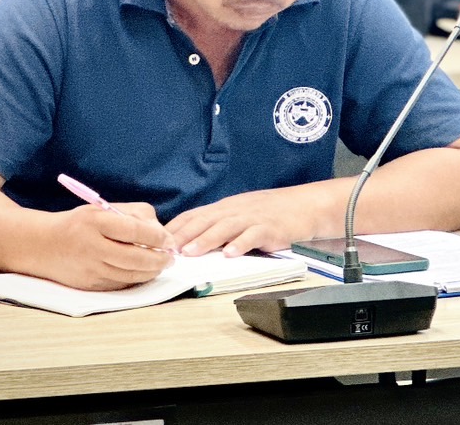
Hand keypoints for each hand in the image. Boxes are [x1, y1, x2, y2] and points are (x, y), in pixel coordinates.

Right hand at [46, 203, 175, 290]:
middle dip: (159, 259)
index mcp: (95, 222)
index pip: (134, 230)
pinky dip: (135, 279)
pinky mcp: (88, 285)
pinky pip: (119, 284)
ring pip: (129, 275)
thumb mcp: (103, 209)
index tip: (169, 240)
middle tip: (171, 257)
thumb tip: (161, 233)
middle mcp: (91, 247)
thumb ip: (135, 215)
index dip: (157, 237)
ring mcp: (89, 269)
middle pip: (134, 257)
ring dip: (151, 271)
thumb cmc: (79, 224)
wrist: (42, 246)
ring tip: (161, 265)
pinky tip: (144, 272)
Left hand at [166, 188, 322, 256]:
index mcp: (224, 207)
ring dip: (207, 239)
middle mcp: (235, 210)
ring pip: (226, 227)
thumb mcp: (239, 214)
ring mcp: (252, 218)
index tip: (156, 242)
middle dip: (184, 235)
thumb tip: (188, 242)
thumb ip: (217, 225)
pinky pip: (253, 235)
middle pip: (205, 220)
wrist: (304, 205)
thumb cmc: (269, 213)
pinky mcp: (270, 228)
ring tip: (192, 252)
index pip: (193, 215)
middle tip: (166, 249)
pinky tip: (230, 254)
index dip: (175, 228)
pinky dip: (241, 244)